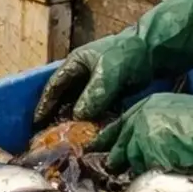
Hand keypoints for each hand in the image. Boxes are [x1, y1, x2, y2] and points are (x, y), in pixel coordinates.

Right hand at [31, 0, 192, 126]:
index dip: (44, 104)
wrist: (156, 50)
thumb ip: (93, 94)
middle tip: (50, 137)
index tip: (37, 122)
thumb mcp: (108, 73)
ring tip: (71, 141)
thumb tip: (78, 117)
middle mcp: (84, 73)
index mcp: (76, 63)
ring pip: (82, 105)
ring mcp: (99, 83)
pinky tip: (93, 135)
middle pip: (66, 98)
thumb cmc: (128, 54)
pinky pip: (98, 109)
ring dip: (77, 122)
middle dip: (58, 116)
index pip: (54, 86)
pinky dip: (94, 121)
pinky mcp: (113, 92)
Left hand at [88, 84, 192, 178]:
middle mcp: (138, 119)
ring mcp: (140, 136)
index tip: (97, 146)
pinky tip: (142, 188)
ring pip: (127, 159)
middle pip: (117, 143)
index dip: (110, 137)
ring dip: (128, 172)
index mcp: (146, 106)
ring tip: (121, 184)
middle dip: (112, 158)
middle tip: (105, 169)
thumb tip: (152, 140)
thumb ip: (158, 125)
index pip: (120, 124)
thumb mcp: (175, 114)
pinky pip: (140, 172)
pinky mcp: (147, 155)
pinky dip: (141, 181)